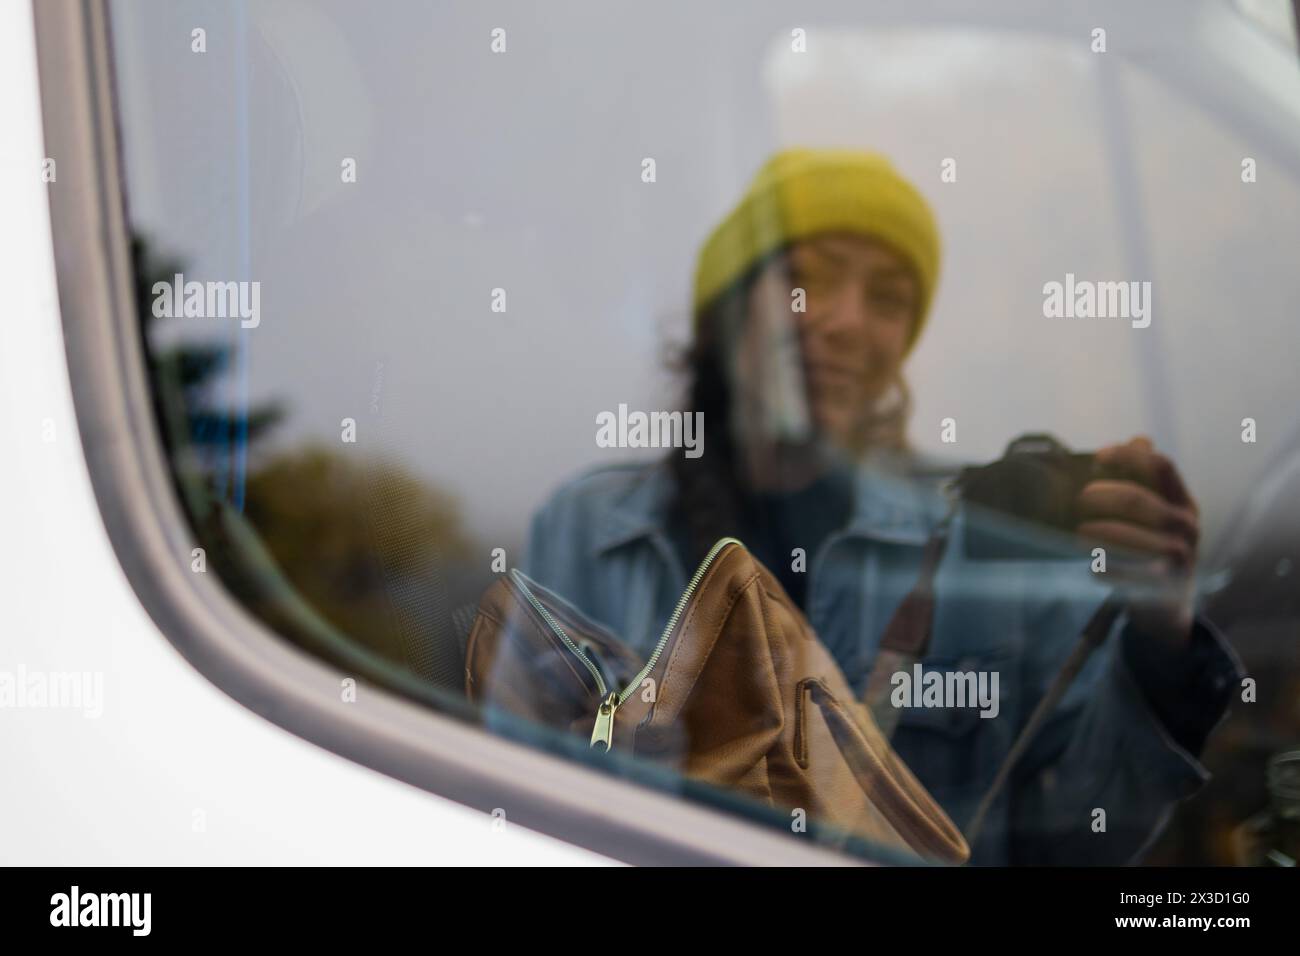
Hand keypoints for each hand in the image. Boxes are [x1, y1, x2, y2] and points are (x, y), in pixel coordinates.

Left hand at [1075, 435, 1198, 648]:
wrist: (1169, 605)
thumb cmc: (1154, 548)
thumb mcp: (1159, 513)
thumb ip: (1147, 479)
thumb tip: (1139, 439)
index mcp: (1182, 501)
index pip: (1161, 466)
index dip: (1129, 455)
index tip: (1097, 456)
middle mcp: (1187, 525)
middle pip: (1141, 501)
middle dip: (1104, 497)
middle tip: (1078, 500)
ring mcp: (1180, 556)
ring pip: (1136, 538)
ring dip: (1102, 533)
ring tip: (1079, 534)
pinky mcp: (1167, 585)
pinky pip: (1134, 574)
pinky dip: (1110, 569)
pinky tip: (1093, 567)